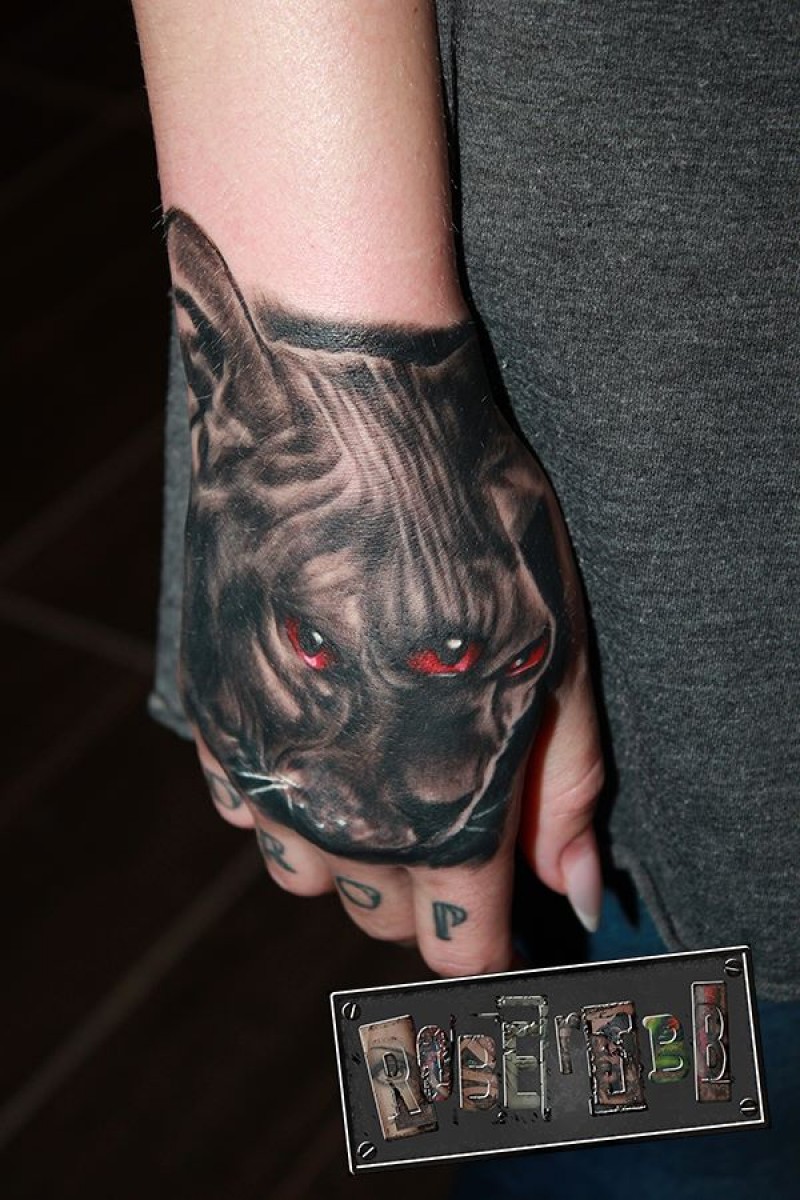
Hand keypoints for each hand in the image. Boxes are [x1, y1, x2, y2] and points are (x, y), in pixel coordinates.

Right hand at [169, 209, 603, 975]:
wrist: (332, 413)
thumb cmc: (468, 518)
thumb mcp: (557, 645)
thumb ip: (567, 786)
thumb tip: (577, 892)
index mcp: (441, 803)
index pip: (465, 942)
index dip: (495, 941)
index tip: (513, 919)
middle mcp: (339, 808)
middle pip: (385, 915)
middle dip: (436, 893)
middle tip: (467, 824)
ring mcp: (263, 764)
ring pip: (311, 873)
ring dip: (360, 852)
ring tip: (397, 774)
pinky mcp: (210, 715)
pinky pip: (247, 811)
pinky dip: (293, 799)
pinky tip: (327, 736)